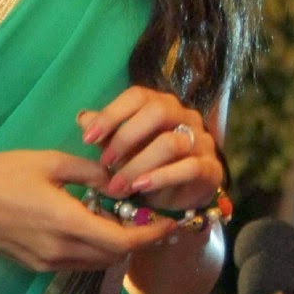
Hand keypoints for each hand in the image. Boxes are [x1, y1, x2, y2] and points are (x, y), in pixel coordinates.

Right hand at [0, 149, 173, 272]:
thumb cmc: (1, 172)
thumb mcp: (51, 161)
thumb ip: (91, 172)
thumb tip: (120, 177)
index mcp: (64, 222)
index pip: (120, 241)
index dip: (148, 234)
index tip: (167, 220)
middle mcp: (57, 250)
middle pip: (112, 255)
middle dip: (137, 239)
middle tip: (150, 215)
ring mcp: (45, 261)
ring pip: (95, 261)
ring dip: (116, 245)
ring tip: (125, 217)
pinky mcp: (34, 264)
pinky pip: (76, 261)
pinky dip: (94, 248)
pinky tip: (96, 222)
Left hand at [78, 86, 223, 212]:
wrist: (181, 198)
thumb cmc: (149, 167)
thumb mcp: (124, 152)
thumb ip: (107, 135)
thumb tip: (82, 118)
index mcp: (162, 105)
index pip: (138, 96)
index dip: (111, 114)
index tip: (87, 138)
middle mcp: (185, 116)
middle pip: (157, 111)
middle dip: (125, 137)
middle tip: (105, 162)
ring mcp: (201, 141)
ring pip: (171, 142)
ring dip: (138, 164)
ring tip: (117, 186)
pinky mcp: (211, 168)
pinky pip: (189, 167)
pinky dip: (161, 177)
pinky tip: (141, 187)